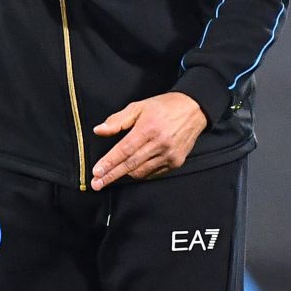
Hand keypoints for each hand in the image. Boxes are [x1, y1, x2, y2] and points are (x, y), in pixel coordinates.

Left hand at [90, 92, 207, 189]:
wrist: (194, 109)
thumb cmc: (163, 107)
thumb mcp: (138, 107)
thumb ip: (117, 120)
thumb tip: (99, 131)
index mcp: (148, 128)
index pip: (124, 150)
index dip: (109, 162)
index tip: (96, 172)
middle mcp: (160, 144)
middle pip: (131, 165)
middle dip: (111, 175)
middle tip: (97, 184)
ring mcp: (169, 155)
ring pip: (141, 171)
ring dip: (125, 175)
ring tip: (110, 176)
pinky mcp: (176, 162)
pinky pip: (153, 172)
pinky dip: (140, 172)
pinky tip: (131, 171)